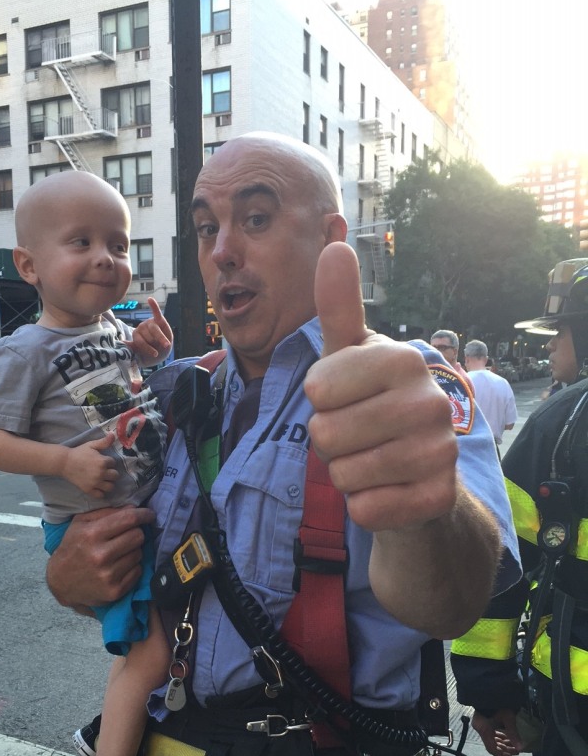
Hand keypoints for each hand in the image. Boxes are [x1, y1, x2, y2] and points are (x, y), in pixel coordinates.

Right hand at [46, 505, 154, 609]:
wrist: (61, 582)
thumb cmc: (72, 548)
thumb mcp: (80, 523)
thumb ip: (106, 512)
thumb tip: (133, 508)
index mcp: (92, 534)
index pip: (129, 519)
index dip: (143, 514)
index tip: (149, 514)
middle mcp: (101, 555)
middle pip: (138, 536)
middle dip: (136, 533)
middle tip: (128, 535)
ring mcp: (109, 575)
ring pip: (139, 553)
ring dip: (133, 550)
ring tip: (119, 553)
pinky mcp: (115, 590)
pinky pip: (137, 571)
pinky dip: (132, 567)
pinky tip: (119, 566)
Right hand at [61, 433, 117, 498]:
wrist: (64, 462)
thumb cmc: (79, 452)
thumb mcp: (91, 445)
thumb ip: (104, 441)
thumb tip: (113, 434)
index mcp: (102, 462)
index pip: (113, 463)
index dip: (108, 461)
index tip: (102, 460)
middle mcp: (101, 473)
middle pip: (115, 476)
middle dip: (111, 472)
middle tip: (104, 471)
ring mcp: (95, 483)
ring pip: (110, 487)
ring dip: (108, 483)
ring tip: (103, 480)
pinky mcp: (89, 490)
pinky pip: (100, 495)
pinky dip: (100, 492)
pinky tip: (98, 487)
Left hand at [127, 298, 172, 366]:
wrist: (162, 353)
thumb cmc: (151, 354)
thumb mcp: (141, 354)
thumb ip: (133, 348)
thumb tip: (121, 342)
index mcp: (136, 335)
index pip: (140, 341)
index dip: (148, 349)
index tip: (155, 354)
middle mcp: (141, 327)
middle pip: (148, 336)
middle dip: (156, 343)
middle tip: (161, 349)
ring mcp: (150, 323)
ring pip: (155, 331)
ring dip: (161, 339)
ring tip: (164, 344)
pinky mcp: (159, 320)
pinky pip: (156, 312)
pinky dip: (153, 306)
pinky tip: (150, 299)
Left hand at [304, 242, 457, 532]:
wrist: (422, 474)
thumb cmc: (374, 407)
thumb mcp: (351, 357)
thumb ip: (338, 307)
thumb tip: (333, 245)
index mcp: (403, 360)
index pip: (316, 391)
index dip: (320, 403)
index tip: (347, 400)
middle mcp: (429, 401)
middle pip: (324, 435)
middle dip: (330, 443)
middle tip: (361, 437)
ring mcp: (440, 452)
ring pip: (343, 474)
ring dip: (346, 475)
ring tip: (374, 461)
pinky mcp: (438, 498)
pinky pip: (364, 509)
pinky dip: (364, 506)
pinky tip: (388, 491)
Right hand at [471, 708, 523, 755]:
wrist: (491, 691)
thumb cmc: (499, 704)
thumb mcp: (508, 719)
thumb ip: (513, 734)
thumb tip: (521, 748)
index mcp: (483, 729)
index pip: (491, 747)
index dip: (501, 754)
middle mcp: (480, 729)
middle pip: (492, 744)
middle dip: (505, 749)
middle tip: (516, 751)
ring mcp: (482, 726)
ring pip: (492, 740)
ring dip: (504, 744)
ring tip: (515, 746)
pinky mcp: (484, 723)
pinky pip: (492, 734)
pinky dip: (501, 737)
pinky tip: (509, 739)